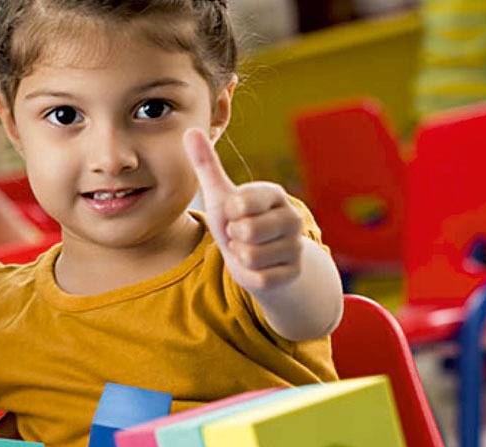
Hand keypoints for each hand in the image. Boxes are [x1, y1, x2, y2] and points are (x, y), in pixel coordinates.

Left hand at [184, 128, 304, 291]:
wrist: (259, 259)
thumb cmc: (237, 221)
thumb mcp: (220, 195)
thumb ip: (206, 164)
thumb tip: (189, 129)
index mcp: (273, 194)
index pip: (240, 203)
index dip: (229, 213)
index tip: (235, 213)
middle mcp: (292, 218)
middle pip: (246, 231)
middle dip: (233, 237)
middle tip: (240, 235)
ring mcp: (296, 246)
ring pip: (250, 256)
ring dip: (240, 257)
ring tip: (248, 250)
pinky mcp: (292, 273)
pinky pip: (258, 278)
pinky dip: (249, 275)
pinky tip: (257, 267)